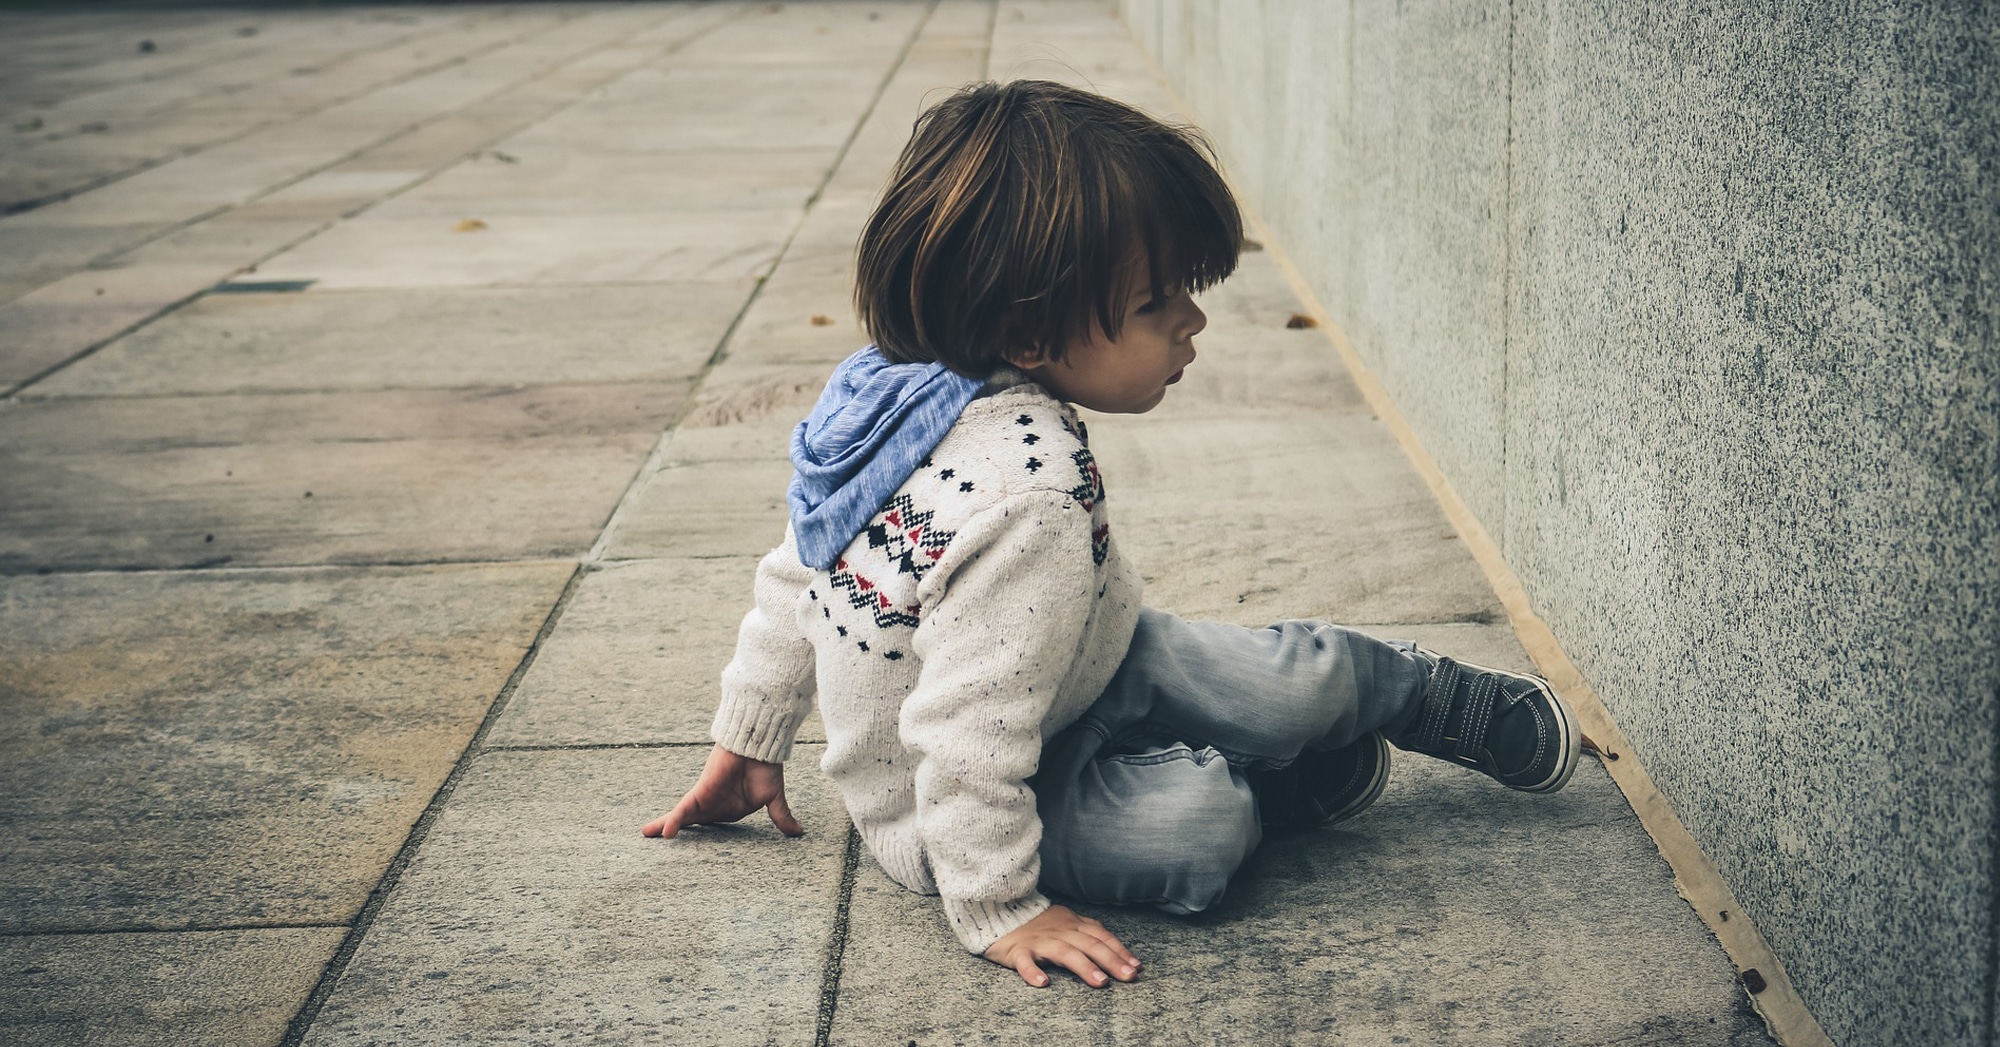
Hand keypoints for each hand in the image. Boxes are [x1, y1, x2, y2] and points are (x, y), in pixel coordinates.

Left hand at [641, 745, 803, 837]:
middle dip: (671, 828)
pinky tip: (665, 833)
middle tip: (652, 836)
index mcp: (729, 809)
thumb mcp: (773, 798)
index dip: (698, 835)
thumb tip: (799, 832)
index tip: (687, 847)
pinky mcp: (701, 792)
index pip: (710, 826)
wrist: (759, 743)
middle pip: (689, 821)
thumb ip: (781, 817)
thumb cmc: (766, 765)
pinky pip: (685, 810)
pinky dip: (675, 820)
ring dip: (665, 826)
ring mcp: (706, 799)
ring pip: (682, 817)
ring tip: (647, 834)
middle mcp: (714, 805)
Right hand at [983, 905, 1140, 987]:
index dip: (1120, 951)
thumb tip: (1116, 948)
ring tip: (1100, 982)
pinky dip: (1032, 972)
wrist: (999, 912)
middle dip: (1111, 961)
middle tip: (1128, 977)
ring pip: (1064, 953)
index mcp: (1072, 924)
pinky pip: (1025, 961)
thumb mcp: (1066, 921)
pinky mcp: (1017, 951)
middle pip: (1089, 945)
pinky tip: (1042, 983)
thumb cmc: (1036, 923)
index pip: (1101, 936)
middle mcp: (1059, 931)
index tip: (1136, 967)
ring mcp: (1039, 941)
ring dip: (1084, 966)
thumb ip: (1088, 931)